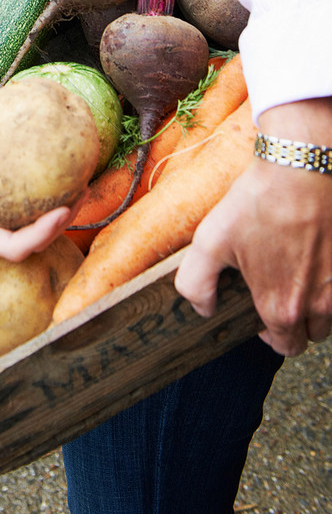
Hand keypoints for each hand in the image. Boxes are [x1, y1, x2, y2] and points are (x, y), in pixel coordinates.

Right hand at [0, 127, 78, 260]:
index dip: (43, 233)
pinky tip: (33, 174)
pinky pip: (6, 211)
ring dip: (47, 212)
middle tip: (81, 191)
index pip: (15, 247)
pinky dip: (25, 198)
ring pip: (20, 228)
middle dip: (58, 223)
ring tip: (70, 183)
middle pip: (29, 242)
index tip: (64, 210)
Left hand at [175, 97, 331, 355]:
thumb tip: (203, 308)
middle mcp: (319, 305)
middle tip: (279, 291)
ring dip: (317, 304)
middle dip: (295, 322)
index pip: (284, 346)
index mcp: (282, 308)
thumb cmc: (257, 203)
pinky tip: (316, 258)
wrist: (302, 167)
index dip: (270, 334)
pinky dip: (331, 282)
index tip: (261, 312)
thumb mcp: (209, 240)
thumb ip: (196, 283)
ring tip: (297, 273)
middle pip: (311, 333)